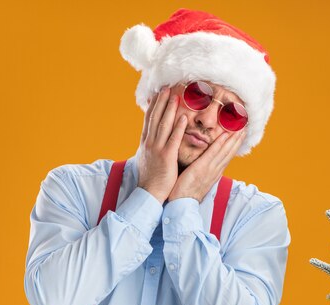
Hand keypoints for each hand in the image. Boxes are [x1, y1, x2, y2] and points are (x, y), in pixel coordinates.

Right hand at [137, 86, 186, 203]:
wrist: (150, 193)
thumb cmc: (152, 177)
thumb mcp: (148, 158)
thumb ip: (151, 146)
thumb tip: (151, 138)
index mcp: (146, 142)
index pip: (149, 119)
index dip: (154, 105)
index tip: (157, 93)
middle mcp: (150, 143)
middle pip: (155, 118)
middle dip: (161, 102)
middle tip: (166, 87)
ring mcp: (157, 149)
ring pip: (163, 125)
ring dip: (169, 109)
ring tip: (174, 96)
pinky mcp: (166, 157)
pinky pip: (173, 140)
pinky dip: (178, 128)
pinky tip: (183, 117)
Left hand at [168, 128, 245, 202]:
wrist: (182, 205)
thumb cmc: (186, 193)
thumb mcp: (198, 181)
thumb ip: (203, 171)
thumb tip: (205, 165)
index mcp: (215, 173)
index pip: (227, 157)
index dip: (234, 146)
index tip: (240, 136)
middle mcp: (216, 170)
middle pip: (230, 153)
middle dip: (238, 140)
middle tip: (245, 128)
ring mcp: (210, 169)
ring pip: (225, 151)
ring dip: (233, 139)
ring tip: (240, 128)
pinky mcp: (201, 168)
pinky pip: (212, 154)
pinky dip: (220, 144)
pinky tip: (225, 135)